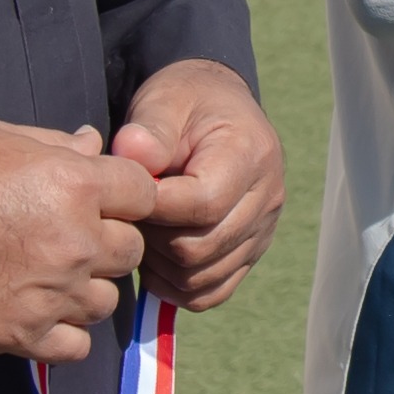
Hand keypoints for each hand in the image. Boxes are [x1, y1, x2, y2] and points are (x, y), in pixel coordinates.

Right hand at [0, 121, 163, 361]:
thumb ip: (58, 144)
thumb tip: (96, 144)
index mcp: (74, 183)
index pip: (144, 194)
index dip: (125, 196)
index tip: (102, 201)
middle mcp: (74, 240)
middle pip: (130, 251)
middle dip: (107, 242)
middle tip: (67, 238)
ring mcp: (51, 293)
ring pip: (105, 301)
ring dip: (85, 289)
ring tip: (45, 275)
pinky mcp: (24, 334)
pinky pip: (76, 345)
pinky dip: (63, 332)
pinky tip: (38, 311)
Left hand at [113, 57, 288, 312]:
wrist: (214, 110)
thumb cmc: (185, 103)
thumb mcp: (164, 100)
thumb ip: (149, 129)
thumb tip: (130, 154)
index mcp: (251, 155)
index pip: (204, 204)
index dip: (155, 208)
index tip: (126, 194)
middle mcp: (267, 198)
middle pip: (201, 247)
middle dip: (152, 236)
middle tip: (129, 212)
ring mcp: (261, 231)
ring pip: (202, 276)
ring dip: (160, 263)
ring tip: (142, 228)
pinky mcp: (249, 253)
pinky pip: (212, 292)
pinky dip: (177, 285)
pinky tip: (157, 256)